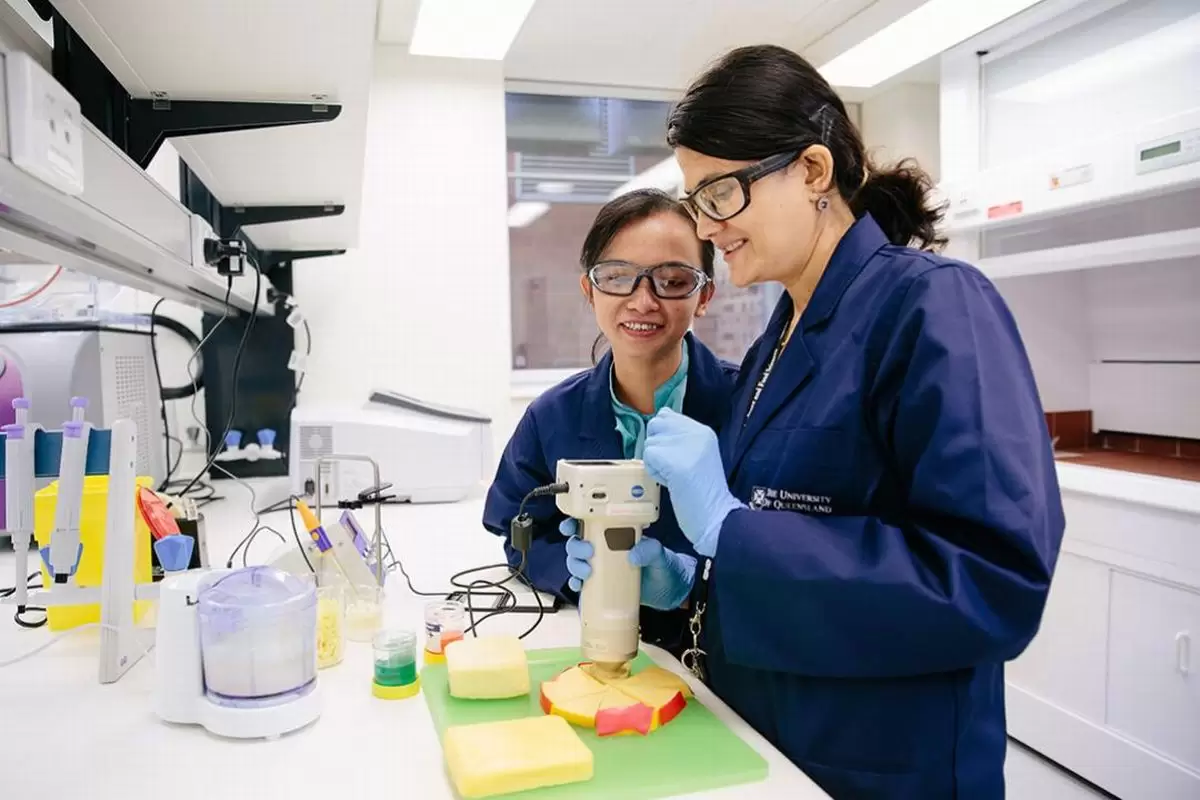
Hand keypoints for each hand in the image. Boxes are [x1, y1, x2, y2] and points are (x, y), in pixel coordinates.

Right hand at [559, 519, 696, 609]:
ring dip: (574, 565)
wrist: (670, 590)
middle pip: (577, 543)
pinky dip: (576, 583)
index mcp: (616, 534)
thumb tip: (633, 555)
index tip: (569, 526)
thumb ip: (650, 550)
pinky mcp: (601, 585)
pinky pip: (581, 583)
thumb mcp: (660, 554)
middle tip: (588, 552)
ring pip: (575, 562)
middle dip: (575, 546)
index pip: (589, 523)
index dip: (574, 523)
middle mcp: (604, 549)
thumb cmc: (664, 566)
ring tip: (587, 572)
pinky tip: (579, 585)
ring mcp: (601, 567)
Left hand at [642, 408, 743, 557]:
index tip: (674, 456)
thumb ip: (680, 440)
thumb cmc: (703, 494)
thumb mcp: (698, 456)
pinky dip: (653, 471)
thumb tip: (657, 424)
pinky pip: (648, 456)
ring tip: (673, 477)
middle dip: (656, 447)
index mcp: (703, 431)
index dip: (662, 436)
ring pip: (650, 442)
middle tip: (672, 467)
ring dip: (655, 462)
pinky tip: (669, 482)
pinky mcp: (676, 461)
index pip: (667, 415)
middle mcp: (696, 433)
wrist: (716, 518)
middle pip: (655, 424)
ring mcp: (687, 446)